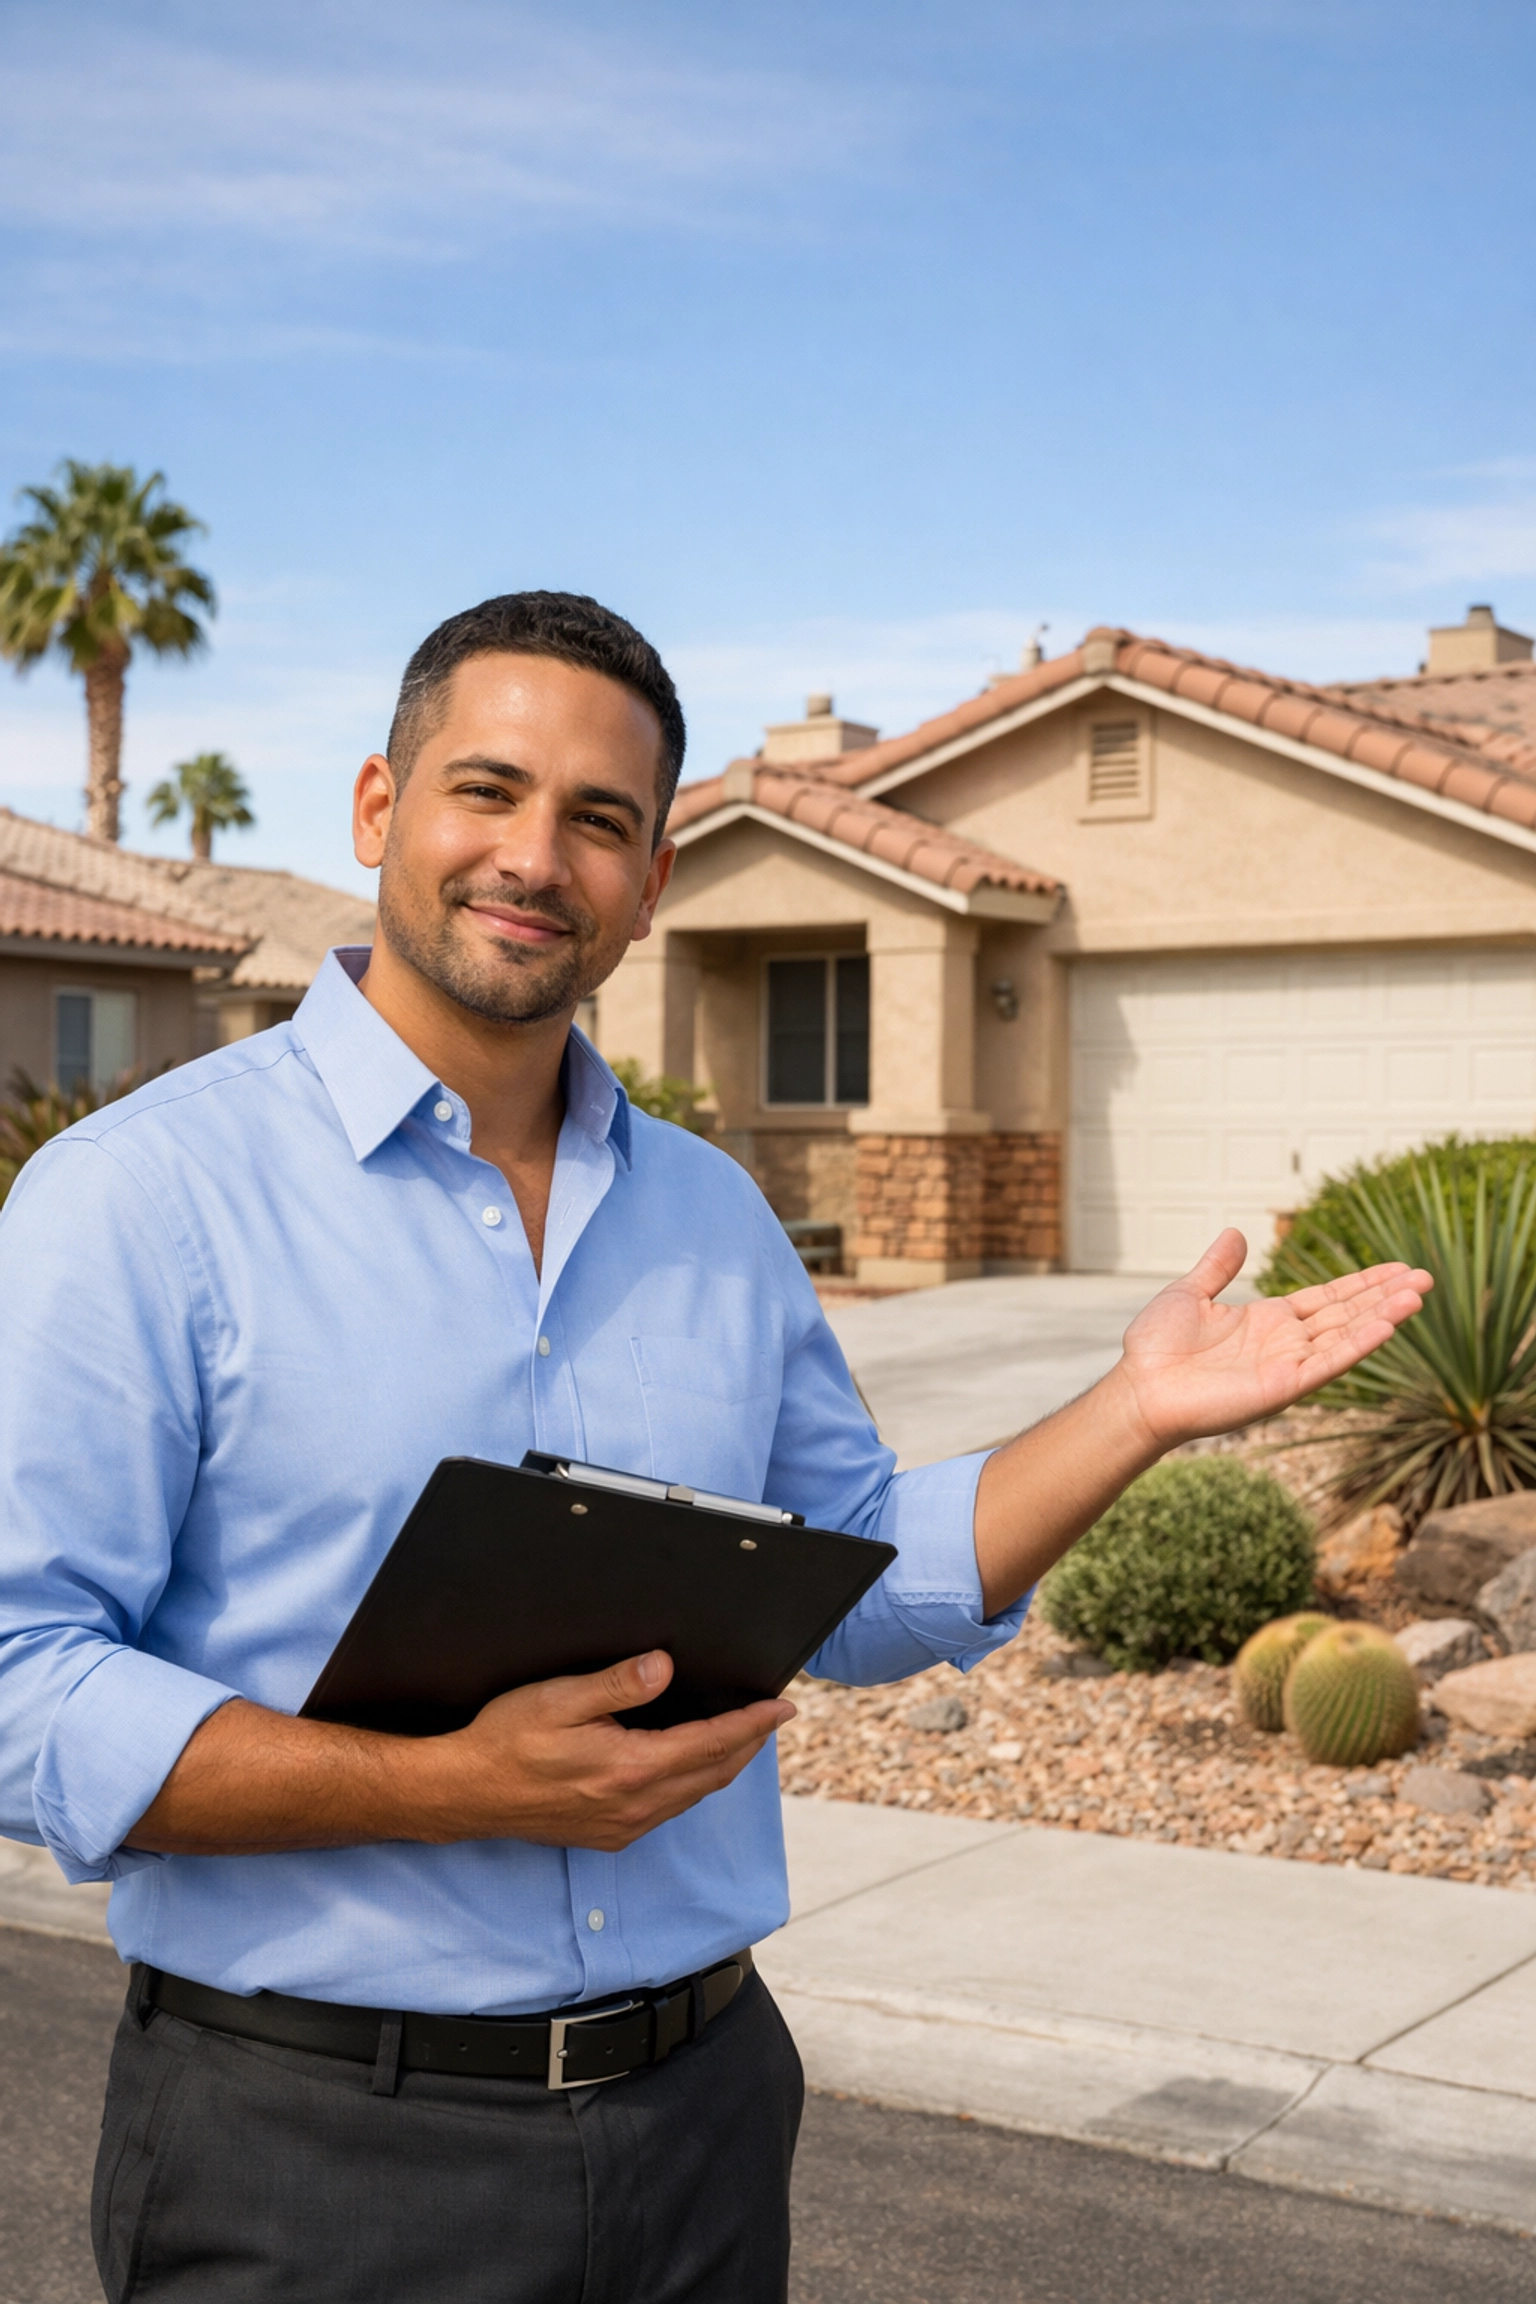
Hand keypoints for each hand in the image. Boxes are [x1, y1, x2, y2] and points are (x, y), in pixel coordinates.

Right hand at [126, 1653, 792, 1857]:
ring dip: (723, 1764)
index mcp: (628, 1769)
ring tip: (744, 1735)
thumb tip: (666, 1666)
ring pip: (693, 1794)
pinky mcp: (607, 1832)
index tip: (782, 1705)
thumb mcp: (558, 1699)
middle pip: (711, 1773)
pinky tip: (691, 1764)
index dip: (750, 1724)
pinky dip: (693, 1781)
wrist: (461, 1795)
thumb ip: (617, 1684)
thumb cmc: (504, 1741)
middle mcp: (633, 1805)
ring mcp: (621, 1824)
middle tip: (774, 1715)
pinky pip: (669, 1807)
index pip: (709, 1743)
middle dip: (747, 1743)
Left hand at [1115, 1227, 1432, 1453]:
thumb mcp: (1189, 1293)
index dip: (1363, 1283)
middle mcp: (1286, 1343)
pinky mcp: (1284, 1387)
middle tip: (1427, 1277)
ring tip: (1418, 1295)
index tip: (1399, 1268)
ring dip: (1383, 1317)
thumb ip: (1217, 1267)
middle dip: (1386, 1296)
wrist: (1140, 1388)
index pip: (1328, 1297)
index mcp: (1269, 1320)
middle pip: (1348, 1314)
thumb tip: (1235, 1233)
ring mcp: (1288, 1365)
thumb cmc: (1157, 1348)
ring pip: (1346, 1336)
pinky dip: (1357, 1345)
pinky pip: (1328, 1364)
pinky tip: (1386, 1326)